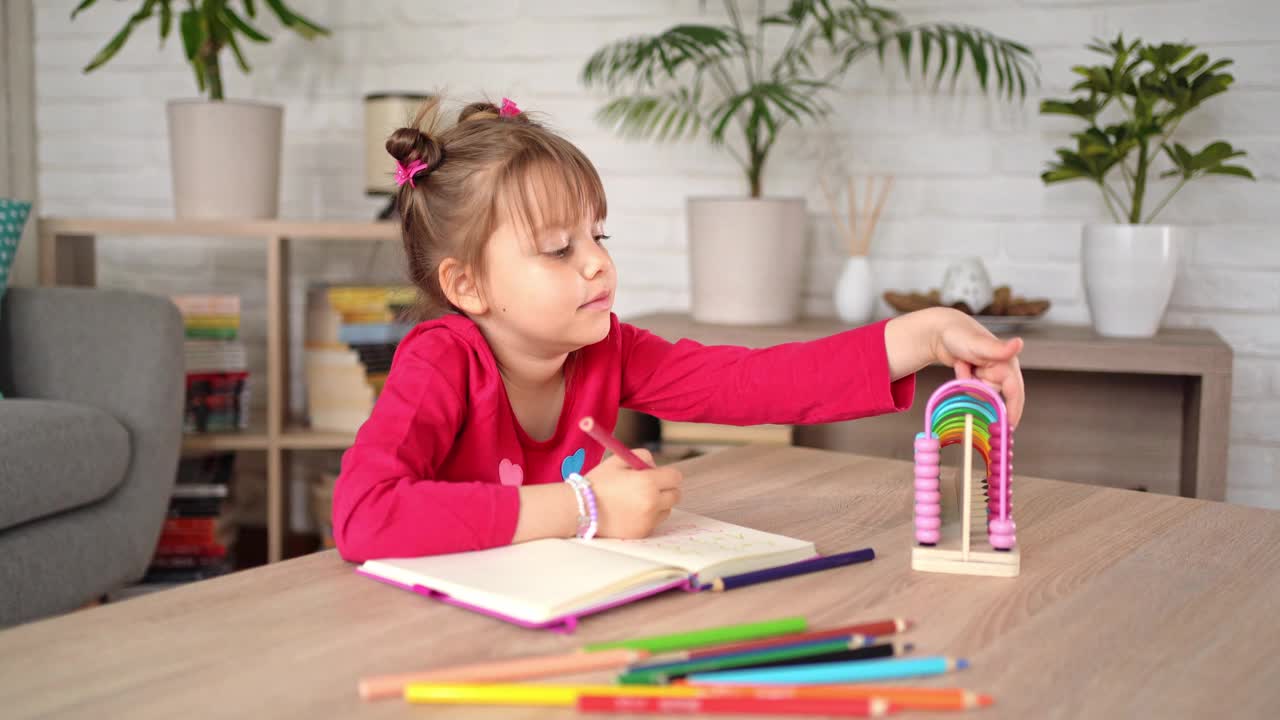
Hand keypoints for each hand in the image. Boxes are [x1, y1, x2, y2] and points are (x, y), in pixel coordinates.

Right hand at [587, 448, 682, 538]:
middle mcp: (652, 503)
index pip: (675, 477)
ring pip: (666, 510)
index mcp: (648, 482)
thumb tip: (656, 467)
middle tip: (650, 487)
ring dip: (658, 504)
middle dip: (666, 489)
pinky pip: (654, 522)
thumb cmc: (598, 482)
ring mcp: (648, 520)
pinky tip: (629, 512)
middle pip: (675, 495)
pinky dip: (647, 517)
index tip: (658, 475)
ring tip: (636, 500)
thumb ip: (643, 457)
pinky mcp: (642, 533)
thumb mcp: (619, 460)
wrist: (579, 509)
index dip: (667, 475)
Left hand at [931, 309, 1024, 427]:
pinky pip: (972, 388)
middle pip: (995, 395)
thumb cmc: (960, 333)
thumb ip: (998, 348)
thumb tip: (1019, 344)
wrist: (939, 329)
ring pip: (982, 393)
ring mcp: (989, 372)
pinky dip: (964, 380)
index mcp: (1007, 362)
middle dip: (980, 389)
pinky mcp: (977, 375)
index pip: (1015, 392)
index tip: (1009, 427)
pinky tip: (960, 365)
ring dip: (969, 383)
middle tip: (968, 372)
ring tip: (962, 364)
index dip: (1013, 410)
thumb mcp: (977, 343)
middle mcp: (1001, 368)